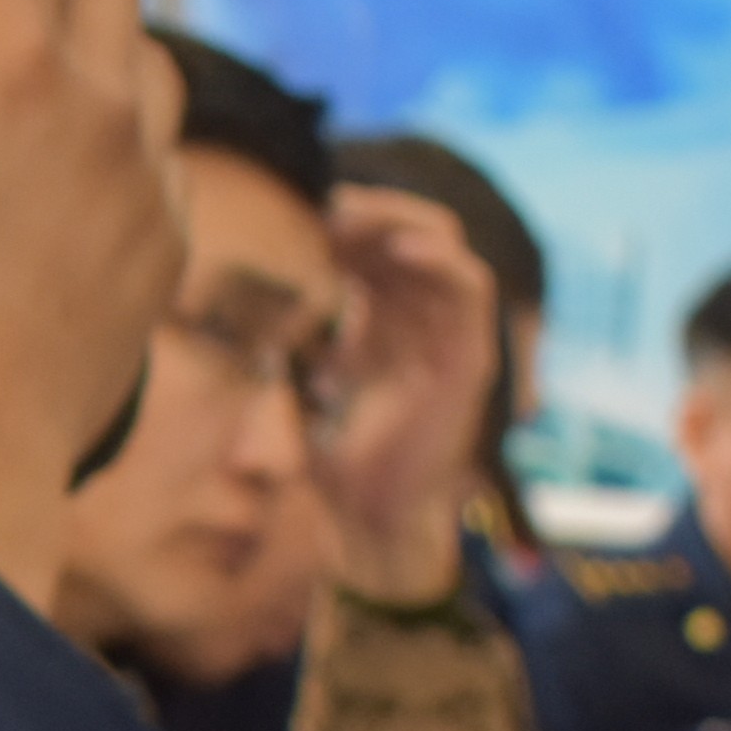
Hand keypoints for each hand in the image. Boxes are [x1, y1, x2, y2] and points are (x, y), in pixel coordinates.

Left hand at [307, 183, 496, 604]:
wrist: (369, 520)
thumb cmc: (332, 462)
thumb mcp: (300, 386)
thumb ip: (293, 343)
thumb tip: (258, 306)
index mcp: (384, 323)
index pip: (374, 248)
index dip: (347, 226)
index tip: (308, 218)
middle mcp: (420, 322)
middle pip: (406, 235)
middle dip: (369, 214)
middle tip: (327, 211)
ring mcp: (449, 337)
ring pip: (441, 245)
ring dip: (400, 221)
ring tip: (355, 219)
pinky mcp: (470, 357)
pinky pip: (472, 287)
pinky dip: (441, 258)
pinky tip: (401, 246)